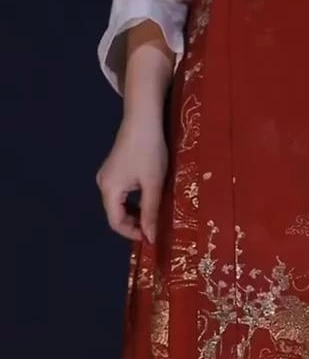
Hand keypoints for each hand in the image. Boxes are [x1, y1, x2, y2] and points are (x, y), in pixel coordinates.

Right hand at [97, 117, 167, 243]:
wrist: (143, 120)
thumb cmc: (149, 151)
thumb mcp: (153, 185)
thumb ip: (150, 213)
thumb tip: (150, 238)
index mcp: (109, 189)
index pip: (115, 223)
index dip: (133, 234)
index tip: (152, 237)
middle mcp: (103, 184)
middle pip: (115, 215)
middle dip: (135, 225)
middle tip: (155, 228)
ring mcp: (107, 177)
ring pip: (119, 206)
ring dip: (136, 214)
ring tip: (155, 215)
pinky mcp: (114, 171)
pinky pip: (122, 195)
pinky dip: (134, 203)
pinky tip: (149, 201)